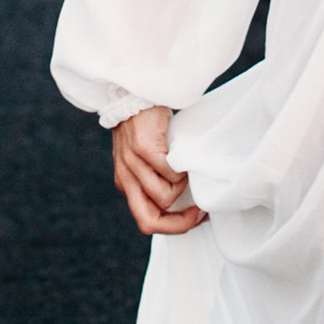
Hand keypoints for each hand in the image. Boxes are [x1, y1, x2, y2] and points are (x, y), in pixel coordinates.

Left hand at [112, 104, 205, 236]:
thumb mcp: (144, 160)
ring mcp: (131, 163)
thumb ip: (155, 181)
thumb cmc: (146, 128)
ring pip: (164, 198)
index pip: (146, 222)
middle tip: (198, 212)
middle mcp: (125, 178)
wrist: (133, 96)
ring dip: (182, 187)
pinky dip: (180, 170)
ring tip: (185, 170)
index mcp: (126, 184)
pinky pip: (168, 173)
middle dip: (179, 223)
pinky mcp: (142, 148)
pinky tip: (181, 157)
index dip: (174, 227)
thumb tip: (185, 203)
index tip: (195, 216)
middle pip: (148, 221)